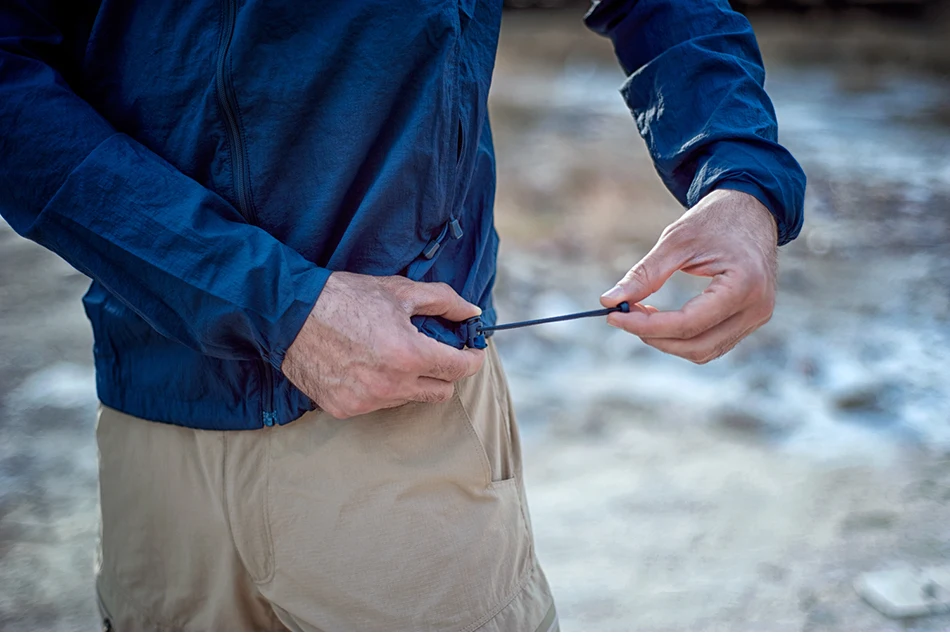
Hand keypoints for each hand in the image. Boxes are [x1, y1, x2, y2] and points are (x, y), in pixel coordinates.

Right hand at [282, 272, 485, 418]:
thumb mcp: (399, 291)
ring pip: (409, 399)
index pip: (460, 369)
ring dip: (409, 381)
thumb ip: (443, 302)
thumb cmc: (345, 298)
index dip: (472, 359)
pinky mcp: (345, 409)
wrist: (290, 314)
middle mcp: (392, 385)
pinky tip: (364, 365)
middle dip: (444, 372)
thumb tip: (472, 313)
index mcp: (410, 355)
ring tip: (389, 354)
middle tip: (433, 352)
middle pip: (441, 392)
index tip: (471, 352)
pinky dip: (379, 388)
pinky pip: (377, 405)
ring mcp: (367, 401)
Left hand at [601, 189, 777, 363]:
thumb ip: (644, 274)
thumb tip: (609, 300)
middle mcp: (756, 308)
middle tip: (623, 315)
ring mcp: (757, 317)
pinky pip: (712, 342)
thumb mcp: (676, 241)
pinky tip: (661, 319)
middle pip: (696, 345)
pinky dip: (683, 337)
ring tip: (640, 315)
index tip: (613, 316)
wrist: (752, 209)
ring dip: (667, 340)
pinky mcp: (750, 319)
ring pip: (704, 350)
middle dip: (654, 336)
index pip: (688, 323)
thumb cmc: (715, 219)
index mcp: (743, 285)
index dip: (646, 325)